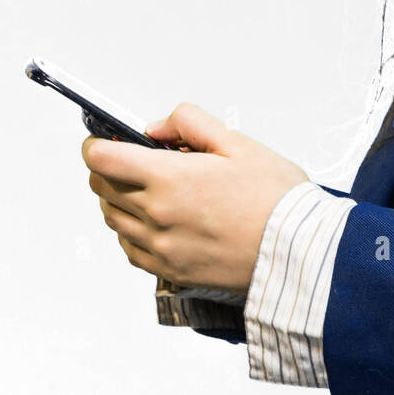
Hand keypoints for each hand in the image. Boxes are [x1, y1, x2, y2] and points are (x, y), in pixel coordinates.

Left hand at [82, 103, 309, 294]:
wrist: (296, 251)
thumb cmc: (277, 200)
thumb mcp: (239, 143)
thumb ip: (192, 124)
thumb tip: (159, 127)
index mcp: (170, 179)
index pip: (103, 158)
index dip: (97, 143)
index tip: (104, 139)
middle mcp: (157, 215)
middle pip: (100, 186)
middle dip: (107, 167)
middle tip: (131, 158)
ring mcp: (160, 246)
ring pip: (111, 217)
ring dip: (118, 198)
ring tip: (150, 188)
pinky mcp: (169, 270)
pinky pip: (129, 248)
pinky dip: (131, 230)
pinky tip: (157, 219)